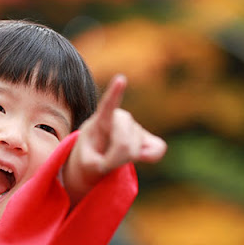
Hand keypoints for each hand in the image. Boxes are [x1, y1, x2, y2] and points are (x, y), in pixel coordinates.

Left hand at [63, 74, 166, 204]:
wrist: (96, 158)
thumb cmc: (89, 156)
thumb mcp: (85, 165)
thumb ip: (103, 163)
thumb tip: (137, 155)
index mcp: (100, 120)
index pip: (108, 104)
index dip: (115, 93)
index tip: (120, 79)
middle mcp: (121, 118)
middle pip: (124, 141)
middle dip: (116, 158)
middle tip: (105, 164)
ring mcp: (135, 127)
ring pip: (136, 149)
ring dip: (125, 160)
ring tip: (114, 157)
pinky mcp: (148, 139)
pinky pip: (158, 149)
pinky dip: (150, 157)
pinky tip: (139, 157)